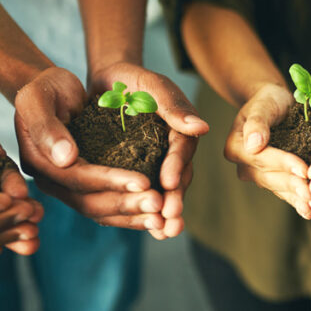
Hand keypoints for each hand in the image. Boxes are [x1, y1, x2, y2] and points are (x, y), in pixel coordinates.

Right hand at [16, 66, 167, 230]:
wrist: (51, 92)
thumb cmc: (46, 89)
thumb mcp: (37, 98)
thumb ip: (47, 127)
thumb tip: (66, 159)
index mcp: (38, 162)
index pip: (77, 178)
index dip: (110, 181)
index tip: (144, 182)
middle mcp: (51, 181)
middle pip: (90, 202)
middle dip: (126, 203)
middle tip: (159, 204)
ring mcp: (67, 187)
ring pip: (100, 210)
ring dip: (132, 215)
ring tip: (162, 217)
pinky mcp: (85, 186)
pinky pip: (107, 206)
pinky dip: (130, 213)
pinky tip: (154, 215)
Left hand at [87, 61, 207, 238]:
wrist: (109, 83)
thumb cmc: (133, 78)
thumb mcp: (153, 85)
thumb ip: (174, 105)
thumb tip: (201, 128)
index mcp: (180, 131)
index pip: (180, 150)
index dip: (176, 167)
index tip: (169, 183)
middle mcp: (171, 152)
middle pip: (176, 178)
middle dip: (174, 200)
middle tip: (171, 220)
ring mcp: (154, 165)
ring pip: (161, 191)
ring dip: (162, 213)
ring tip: (162, 232)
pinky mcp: (135, 174)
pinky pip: (141, 193)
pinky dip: (142, 211)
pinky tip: (145, 230)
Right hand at [224, 83, 310, 218]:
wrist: (276, 105)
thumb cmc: (269, 100)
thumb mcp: (264, 103)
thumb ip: (258, 122)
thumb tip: (253, 144)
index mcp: (236, 147)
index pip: (262, 158)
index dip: (284, 163)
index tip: (304, 169)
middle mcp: (243, 165)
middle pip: (270, 177)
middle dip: (293, 184)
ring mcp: (257, 175)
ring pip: (278, 188)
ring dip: (296, 197)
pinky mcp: (272, 181)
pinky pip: (284, 193)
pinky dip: (297, 202)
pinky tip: (309, 212)